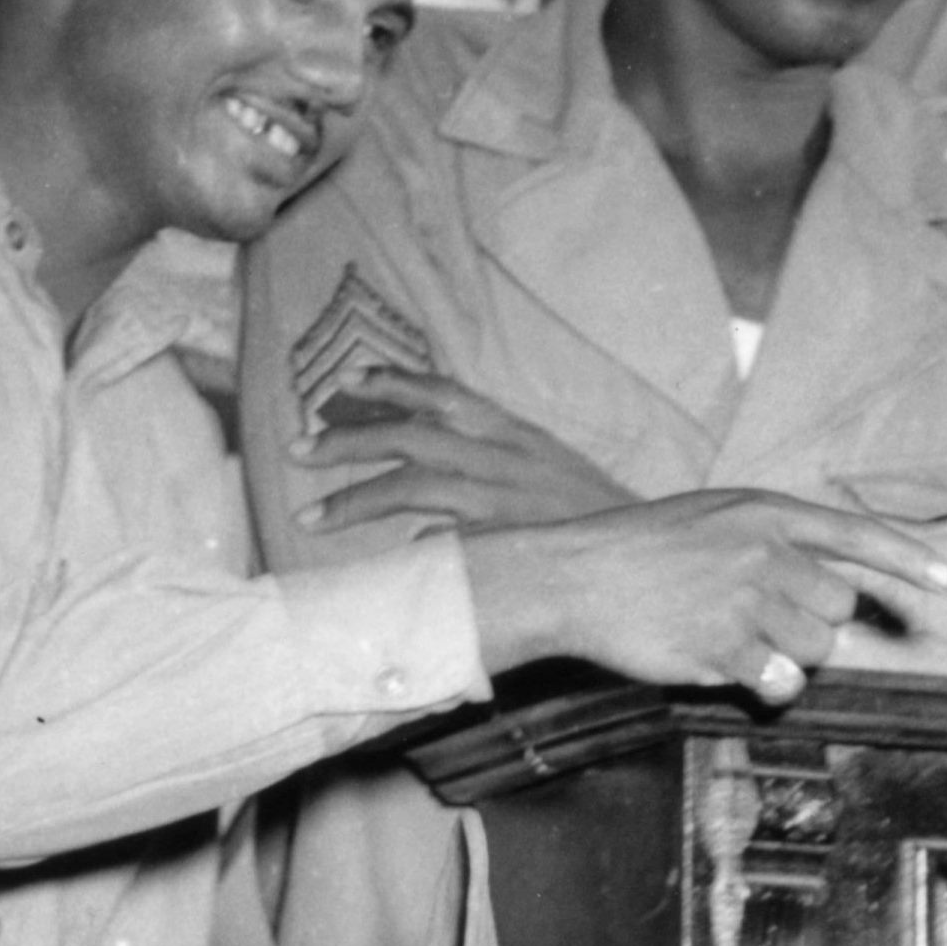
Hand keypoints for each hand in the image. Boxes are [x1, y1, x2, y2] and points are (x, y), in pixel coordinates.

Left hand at [304, 368, 638, 538]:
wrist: (650, 554)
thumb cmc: (594, 518)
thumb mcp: (547, 470)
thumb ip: (493, 461)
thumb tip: (428, 467)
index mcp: (515, 433)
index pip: (445, 393)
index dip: (391, 383)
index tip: (345, 382)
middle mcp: (504, 457)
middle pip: (410, 436)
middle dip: (347, 440)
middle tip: (296, 448)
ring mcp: (505, 500)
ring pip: (413, 485)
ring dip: (354, 500)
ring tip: (309, 515)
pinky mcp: (507, 542)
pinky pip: (444, 542)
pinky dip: (410, 550)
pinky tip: (383, 563)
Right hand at [455, 487, 946, 702]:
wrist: (575, 575)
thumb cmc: (645, 552)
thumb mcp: (715, 519)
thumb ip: (775, 542)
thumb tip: (835, 593)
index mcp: (767, 513)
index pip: (858, 535)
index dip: (909, 560)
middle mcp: (765, 549)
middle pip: (839, 610)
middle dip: (812, 626)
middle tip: (759, 620)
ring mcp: (746, 595)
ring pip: (817, 651)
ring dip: (787, 657)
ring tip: (734, 637)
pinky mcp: (725, 642)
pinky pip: (783, 682)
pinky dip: (770, 686)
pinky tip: (736, 669)